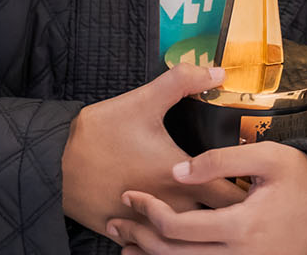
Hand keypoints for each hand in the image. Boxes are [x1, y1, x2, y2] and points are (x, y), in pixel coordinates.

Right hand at [61, 64, 245, 234]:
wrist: (51, 163)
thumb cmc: (98, 133)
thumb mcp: (143, 101)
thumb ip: (183, 82)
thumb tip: (217, 70)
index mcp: (180, 179)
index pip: (232, 198)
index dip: (247, 192)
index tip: (256, 184)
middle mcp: (168, 209)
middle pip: (214, 223)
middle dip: (228, 213)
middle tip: (238, 198)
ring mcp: (145, 226)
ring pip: (185, 238)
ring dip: (198, 227)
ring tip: (207, 212)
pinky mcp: (124, 234)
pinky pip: (153, 246)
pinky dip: (165, 238)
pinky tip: (169, 223)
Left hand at [108, 142, 306, 254]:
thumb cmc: (304, 180)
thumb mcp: (270, 158)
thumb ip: (222, 160)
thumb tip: (178, 170)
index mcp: (241, 227)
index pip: (177, 229)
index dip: (147, 212)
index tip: (131, 195)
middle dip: (138, 237)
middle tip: (116, 220)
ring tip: (125, 243)